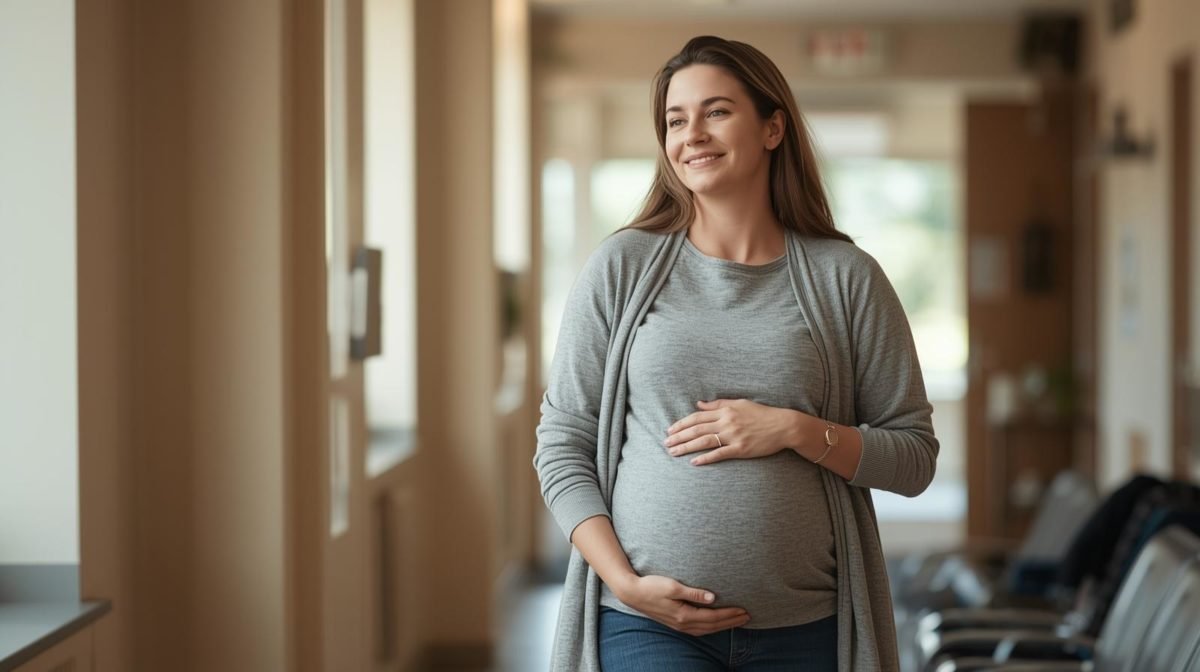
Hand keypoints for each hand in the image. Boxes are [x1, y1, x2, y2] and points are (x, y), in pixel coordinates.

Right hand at [615, 574, 749, 634]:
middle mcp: (683, 624)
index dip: (730, 614)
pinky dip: (711, 627)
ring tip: (736, 621)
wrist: (632, 593)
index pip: (713, 617)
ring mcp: (679, 626)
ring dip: (723, 626)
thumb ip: (693, 593)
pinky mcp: (676, 623)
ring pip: (707, 630)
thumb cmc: (651, 586)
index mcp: (684, 615)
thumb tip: (713, 598)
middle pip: (713, 626)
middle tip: (747, 617)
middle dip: (731, 622)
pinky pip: (699, 629)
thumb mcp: (673, 586)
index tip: (744, 610)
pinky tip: (716, 624)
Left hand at [665, 399, 798, 465]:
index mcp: (726, 410)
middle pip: (697, 429)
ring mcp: (734, 436)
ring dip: (686, 447)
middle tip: (666, 443)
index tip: (670, 429)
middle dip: (679, 436)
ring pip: (704, 441)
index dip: (681, 423)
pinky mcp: (741, 449)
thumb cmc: (762, 414)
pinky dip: (706, 458)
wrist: (784, 426)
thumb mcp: (740, 403)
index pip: (697, 417)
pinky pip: (720, 454)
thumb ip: (718, 404)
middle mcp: (727, 422)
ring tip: (673, 452)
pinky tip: (694, 462)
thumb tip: (699, 404)